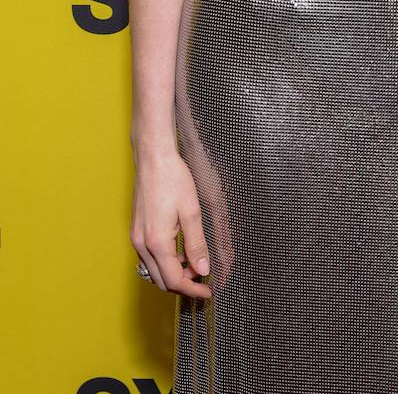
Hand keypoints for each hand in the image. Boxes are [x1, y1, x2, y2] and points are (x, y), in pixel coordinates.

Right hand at [131, 150, 211, 297]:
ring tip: (195, 263)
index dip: (192, 289)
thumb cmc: (173, 179)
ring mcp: (136, 238)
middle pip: (161, 280)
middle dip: (183, 283)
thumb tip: (203, 269)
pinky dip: (165, 261)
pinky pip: (149, 257)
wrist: (153, 158)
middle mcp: (142, 244)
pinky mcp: (136, 231)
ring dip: (173, 272)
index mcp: (157, 242)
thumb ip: (196, 243)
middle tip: (204, 279)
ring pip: (154, 270)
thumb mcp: (191, 211)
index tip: (207, 292)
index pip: (174, 279)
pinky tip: (180, 250)